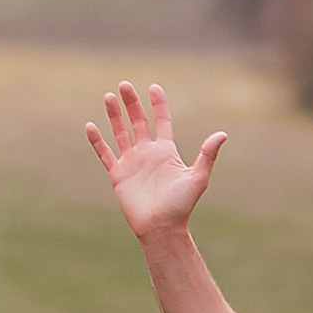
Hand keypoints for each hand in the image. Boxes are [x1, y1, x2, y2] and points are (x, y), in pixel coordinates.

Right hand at [87, 79, 226, 240]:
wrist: (161, 228)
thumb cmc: (181, 205)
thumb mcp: (198, 178)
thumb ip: (208, 155)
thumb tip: (222, 134)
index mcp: (166, 151)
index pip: (162, 121)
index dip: (158, 104)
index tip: (154, 87)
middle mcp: (148, 153)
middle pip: (138, 122)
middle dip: (132, 103)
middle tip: (124, 85)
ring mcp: (132, 163)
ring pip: (120, 133)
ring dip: (114, 115)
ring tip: (109, 96)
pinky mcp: (118, 174)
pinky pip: (105, 154)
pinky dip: (97, 141)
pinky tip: (90, 126)